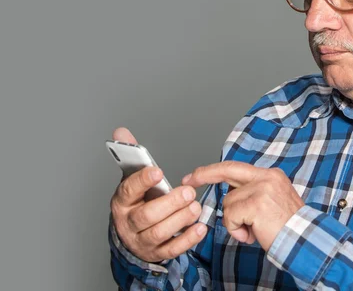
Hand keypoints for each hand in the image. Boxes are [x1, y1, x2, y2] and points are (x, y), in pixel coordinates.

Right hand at [109, 127, 207, 262]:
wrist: (132, 235)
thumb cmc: (137, 203)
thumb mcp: (132, 180)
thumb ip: (131, 157)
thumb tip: (121, 131)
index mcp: (122, 202)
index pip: (128, 190)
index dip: (142, 181)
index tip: (157, 171)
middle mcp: (129, 223)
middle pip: (146, 216)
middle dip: (169, 203)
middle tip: (188, 192)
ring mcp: (142, 240)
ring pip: (159, 233)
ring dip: (180, 219)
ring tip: (196, 207)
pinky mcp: (157, 253)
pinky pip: (171, 249)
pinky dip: (187, 239)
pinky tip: (200, 227)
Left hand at [182, 161, 303, 250]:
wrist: (305, 240)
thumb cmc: (289, 227)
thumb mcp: (273, 201)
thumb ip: (253, 194)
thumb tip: (231, 195)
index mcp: (271, 175)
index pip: (237, 167)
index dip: (215, 171)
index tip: (198, 174)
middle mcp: (266, 177)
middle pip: (227, 170)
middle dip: (204, 174)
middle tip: (189, 180)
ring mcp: (261, 189)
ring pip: (228, 203)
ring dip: (235, 221)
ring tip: (254, 230)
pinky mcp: (256, 204)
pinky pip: (231, 217)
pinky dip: (237, 230)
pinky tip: (253, 234)